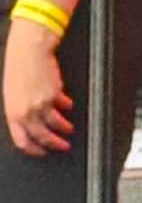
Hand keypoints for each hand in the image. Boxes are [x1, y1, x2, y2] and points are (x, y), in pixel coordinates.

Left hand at [3, 19, 73, 154]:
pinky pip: (63, 107)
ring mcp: (41, 104)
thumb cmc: (17, 66)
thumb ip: (20, 108)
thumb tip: (31, 118)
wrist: (29, 50)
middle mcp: (27, 111)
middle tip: (61, 146)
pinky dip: (67, 108)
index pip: (22, 141)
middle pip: (42, 136)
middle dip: (54, 144)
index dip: (34, 149)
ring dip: (64, 129)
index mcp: (12, 112)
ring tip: (68, 129)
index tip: (42, 151)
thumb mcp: (11, 92)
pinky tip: (68, 107)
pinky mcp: (54, 95)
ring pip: (56, 124)